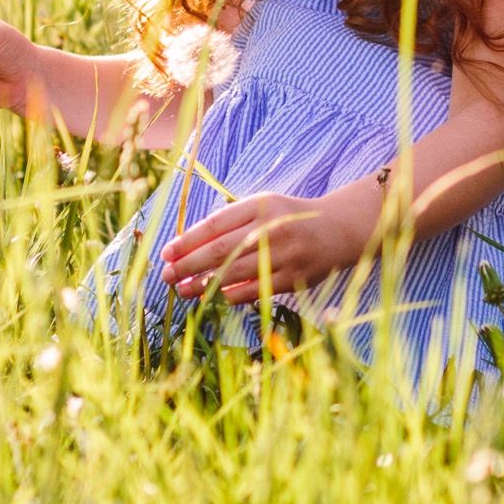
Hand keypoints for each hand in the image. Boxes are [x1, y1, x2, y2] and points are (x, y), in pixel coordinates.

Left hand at [160, 184, 382, 305]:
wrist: (336, 230)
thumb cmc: (288, 218)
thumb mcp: (263, 206)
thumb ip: (231, 220)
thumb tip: (188, 244)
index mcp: (260, 206)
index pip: (215, 225)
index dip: (187, 241)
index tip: (166, 253)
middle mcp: (271, 228)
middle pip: (220, 250)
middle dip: (188, 265)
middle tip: (166, 275)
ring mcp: (283, 255)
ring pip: (234, 273)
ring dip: (203, 284)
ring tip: (182, 289)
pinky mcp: (293, 278)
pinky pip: (254, 290)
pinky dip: (230, 295)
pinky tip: (212, 297)